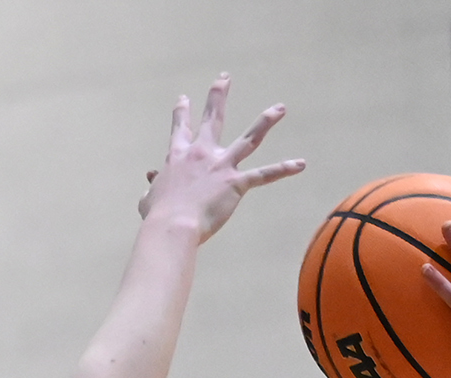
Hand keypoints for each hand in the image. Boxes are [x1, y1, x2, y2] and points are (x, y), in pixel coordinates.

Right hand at [136, 74, 303, 242]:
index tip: (184, 98)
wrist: (172, 225)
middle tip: (225, 78)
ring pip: (248, 139)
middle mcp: (201, 153)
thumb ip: (152, 188)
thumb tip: (150, 182)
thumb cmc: (158, 216)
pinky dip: (283, 169)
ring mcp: (221, 165)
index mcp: (178, 156)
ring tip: (279, 108)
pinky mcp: (236, 183)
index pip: (180, 129)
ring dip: (265, 122)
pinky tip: (300, 164)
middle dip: (218, 96)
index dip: (182, 112)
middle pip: (212, 119)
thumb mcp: (149, 198)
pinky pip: (264, 175)